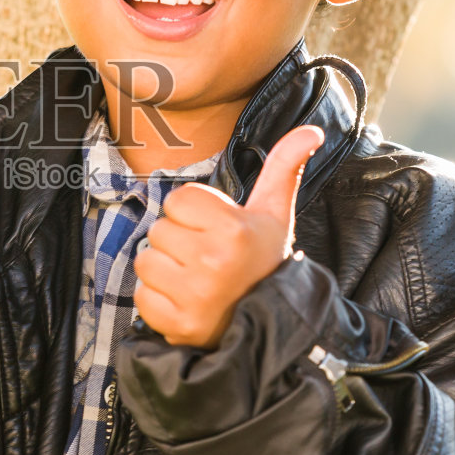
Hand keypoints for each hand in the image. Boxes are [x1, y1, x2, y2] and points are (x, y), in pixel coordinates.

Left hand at [133, 124, 324, 348]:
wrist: (271, 325)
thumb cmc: (265, 261)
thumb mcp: (275, 214)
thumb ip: (284, 167)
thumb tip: (312, 130)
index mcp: (234, 230)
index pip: (177, 199)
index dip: (193, 214)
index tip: (214, 232)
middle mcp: (212, 262)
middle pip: (159, 230)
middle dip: (178, 241)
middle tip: (206, 258)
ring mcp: (194, 296)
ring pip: (145, 261)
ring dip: (164, 269)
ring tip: (194, 279)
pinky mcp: (177, 324)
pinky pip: (142, 297)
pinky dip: (158, 300)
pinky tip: (185, 301)